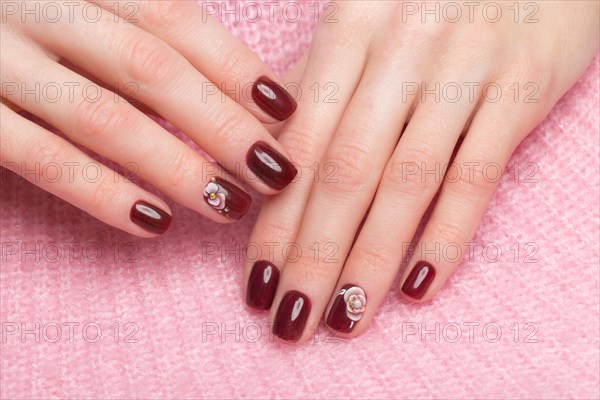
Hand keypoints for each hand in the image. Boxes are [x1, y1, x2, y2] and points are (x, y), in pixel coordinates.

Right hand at [1, 0, 298, 236]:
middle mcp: (37, 4)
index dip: (234, 66)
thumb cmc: (24, 16)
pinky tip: (152, 222)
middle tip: (275, 171)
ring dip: (175, 166)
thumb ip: (136, 24)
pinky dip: (100, 192)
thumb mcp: (78, 2)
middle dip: (221, 125)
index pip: (174, 19)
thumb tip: (233, 82)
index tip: (284, 111)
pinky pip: (40, 158)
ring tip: (229, 205)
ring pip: (103, 117)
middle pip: (151, 68)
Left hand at [243, 0, 598, 341]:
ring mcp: (463, 70)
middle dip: (313, 256)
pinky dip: (448, 234)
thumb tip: (268, 158)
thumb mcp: (365, 25)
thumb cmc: (428, 1)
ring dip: (371, 259)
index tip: (257, 282)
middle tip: (290, 321)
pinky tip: (419, 287)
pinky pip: (478, 175)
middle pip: (346, 173)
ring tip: (345, 318)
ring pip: (406, 182)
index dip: (275, 221)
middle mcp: (400, 51)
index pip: (300, 147)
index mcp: (349, 31)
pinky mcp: (521, 87)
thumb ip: (317, 86)